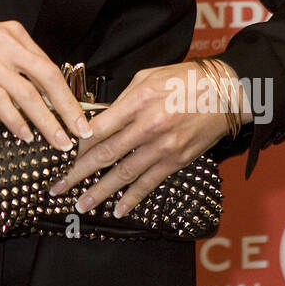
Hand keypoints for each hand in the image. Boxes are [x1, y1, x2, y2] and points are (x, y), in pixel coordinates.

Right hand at [0, 11, 87, 150]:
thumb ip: (14, 63)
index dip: (68, 94)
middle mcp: (4, 43)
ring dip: (47, 122)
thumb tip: (40, 95)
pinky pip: (1, 102)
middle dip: (68, 109)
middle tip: (81, 132)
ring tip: (58, 141)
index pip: (50, 66)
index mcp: (13, 34)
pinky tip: (25, 135)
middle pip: (48, 78)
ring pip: (28, 94)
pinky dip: (16, 121)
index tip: (79, 115)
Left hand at [47, 62, 234, 216]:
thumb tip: (100, 119)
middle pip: (105, 154)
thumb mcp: (148, 76)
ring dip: (99, 192)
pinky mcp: (177, 161)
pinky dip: (132, 199)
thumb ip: (122, 99)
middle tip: (57, 188)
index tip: (62, 153)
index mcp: (138, 101)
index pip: (98, 127)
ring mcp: (163, 147)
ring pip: (123, 175)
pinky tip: (117, 209)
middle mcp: (148, 126)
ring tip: (81, 204)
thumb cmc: (185, 79)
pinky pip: (149, 183)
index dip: (77, 144)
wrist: (227, 92)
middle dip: (77, 173)